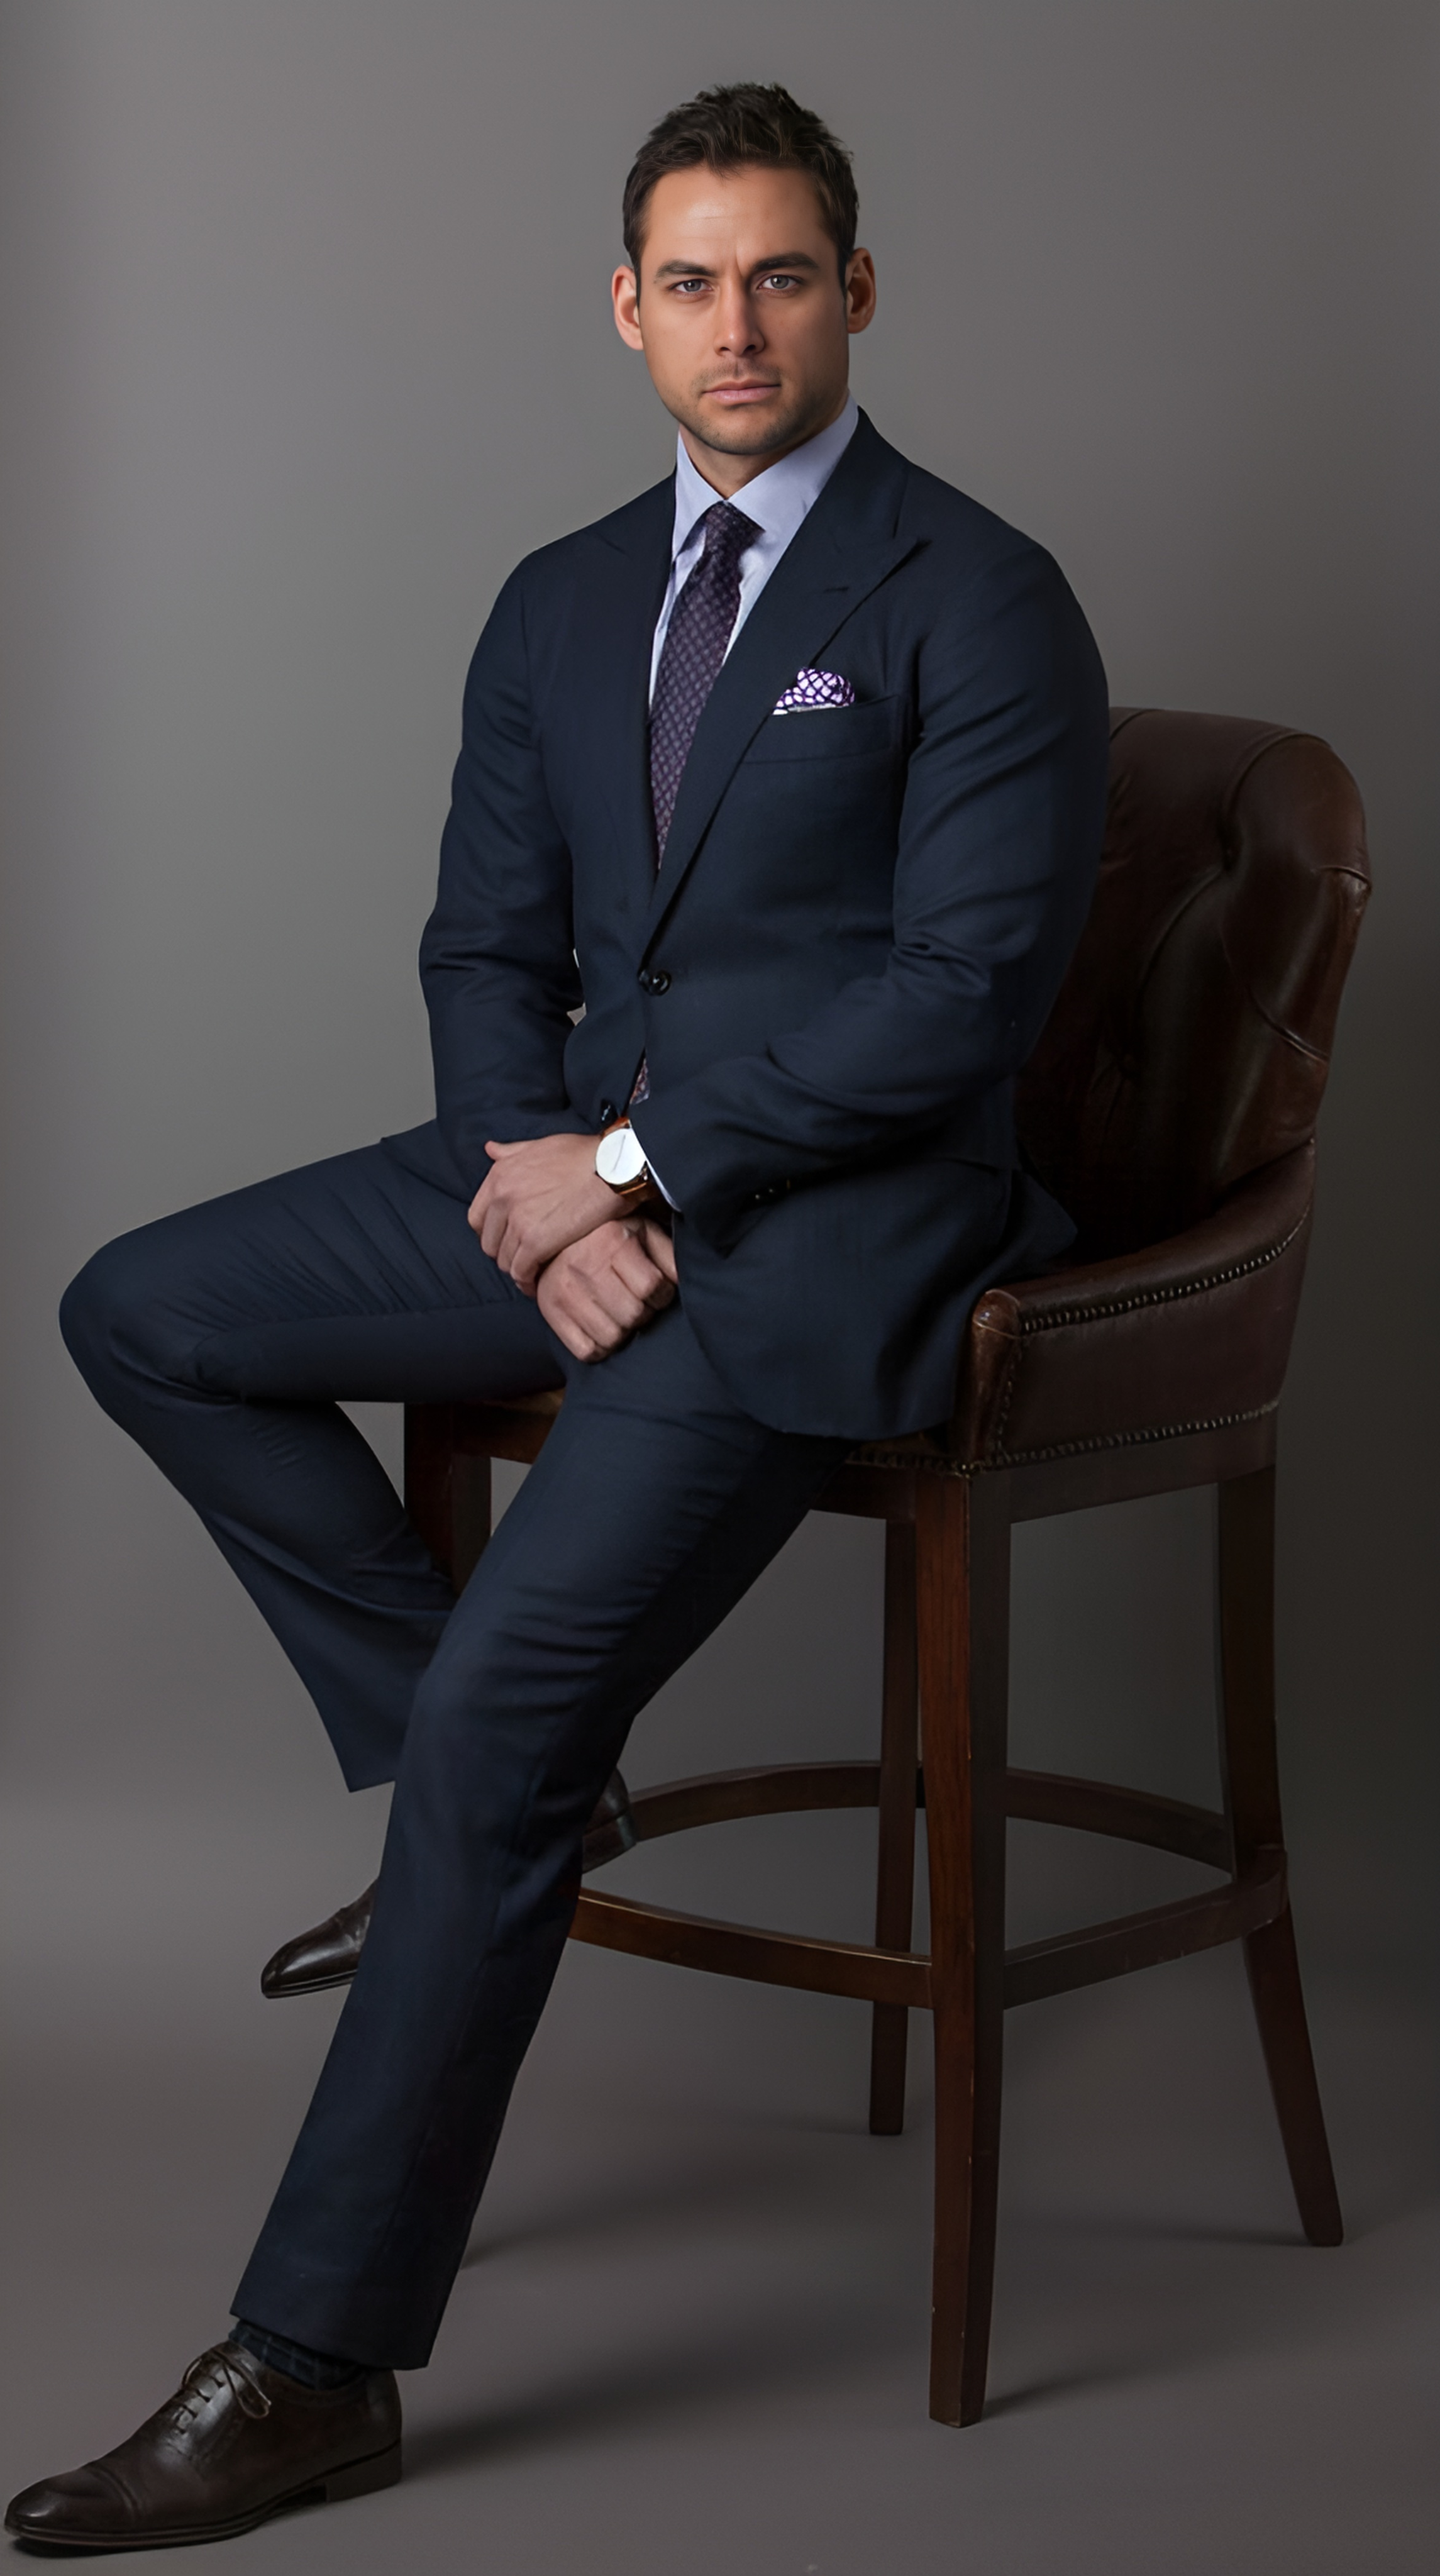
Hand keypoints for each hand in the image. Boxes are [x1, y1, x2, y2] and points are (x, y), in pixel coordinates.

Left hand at [469, 1134, 620, 1292]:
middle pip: (488, 1243)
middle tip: (524, 1259)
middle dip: (505, 1254)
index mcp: (499, 1176)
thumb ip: (512, 1151)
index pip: (477, 1218)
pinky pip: (521, 1271)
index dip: (492, 1233)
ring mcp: (517, 1221)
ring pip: (504, 1261)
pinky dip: (528, 1281)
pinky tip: (539, 1282)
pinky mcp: (535, 1242)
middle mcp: (501, 1198)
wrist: (614, 1167)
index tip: (508, 1240)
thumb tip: (490, 1150)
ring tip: (535, 1273)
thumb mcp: (541, 1145)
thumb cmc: (584, 1155)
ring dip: (518, 1270)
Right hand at [536, 1217, 677, 1362]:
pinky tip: (601, 1327)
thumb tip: (681, 1281)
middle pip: (633, 1315)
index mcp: (611, 1240)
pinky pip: (586, 1351)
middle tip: (636, 1302)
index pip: (652, 1287)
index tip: (656, 1290)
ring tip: (619, 1314)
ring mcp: (564, 1292)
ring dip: (623, 1331)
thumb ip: (667, 1254)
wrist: (554, 1240)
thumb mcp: (643, 1232)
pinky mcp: (550, 1312)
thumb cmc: (610, 1238)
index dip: (662, 1294)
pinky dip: (600, 1347)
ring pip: (612, 1337)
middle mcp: (584, 1265)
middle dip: (643, 1313)